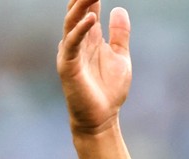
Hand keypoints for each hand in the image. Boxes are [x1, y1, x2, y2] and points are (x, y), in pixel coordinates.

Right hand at [57, 0, 131, 135]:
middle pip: (77, 11)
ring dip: (81, 6)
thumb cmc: (109, 89)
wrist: (102, 117)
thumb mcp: (120, 57)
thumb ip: (119, 34)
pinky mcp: (68, 65)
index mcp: (90, 37)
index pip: (88, 9)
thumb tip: (119, 9)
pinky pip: (72, 43)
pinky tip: (92, 18)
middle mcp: (78, 41)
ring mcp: (71, 52)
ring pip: (71, 22)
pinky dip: (81, 29)